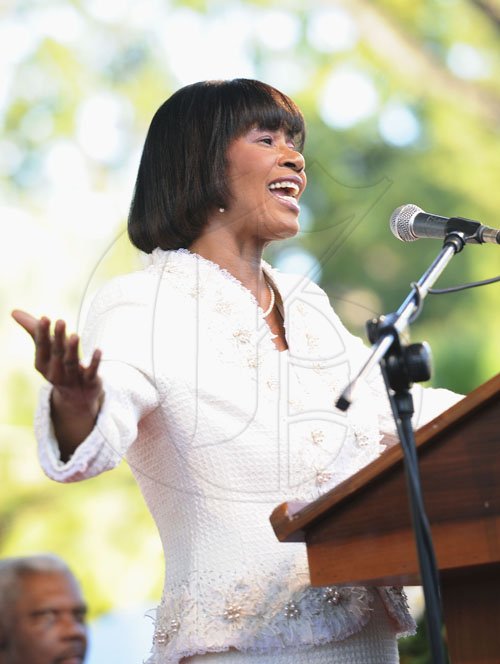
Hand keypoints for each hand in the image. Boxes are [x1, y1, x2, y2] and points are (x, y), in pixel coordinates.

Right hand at [12, 310, 103, 454]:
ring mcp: (72, 379)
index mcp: (43, 364)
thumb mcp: (46, 349)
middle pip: (57, 354)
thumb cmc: (58, 365)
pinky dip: (95, 362)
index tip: (44, 318)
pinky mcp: (89, 382)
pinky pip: (92, 373)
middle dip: (58, 338)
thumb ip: (33, 330)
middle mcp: (55, 373)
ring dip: (73, 350)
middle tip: (61, 321)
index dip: (43, 334)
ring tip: (75, 335)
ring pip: (71, 364)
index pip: (42, 347)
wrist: (76, 396)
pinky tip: (99, 350)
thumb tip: (13, 311)